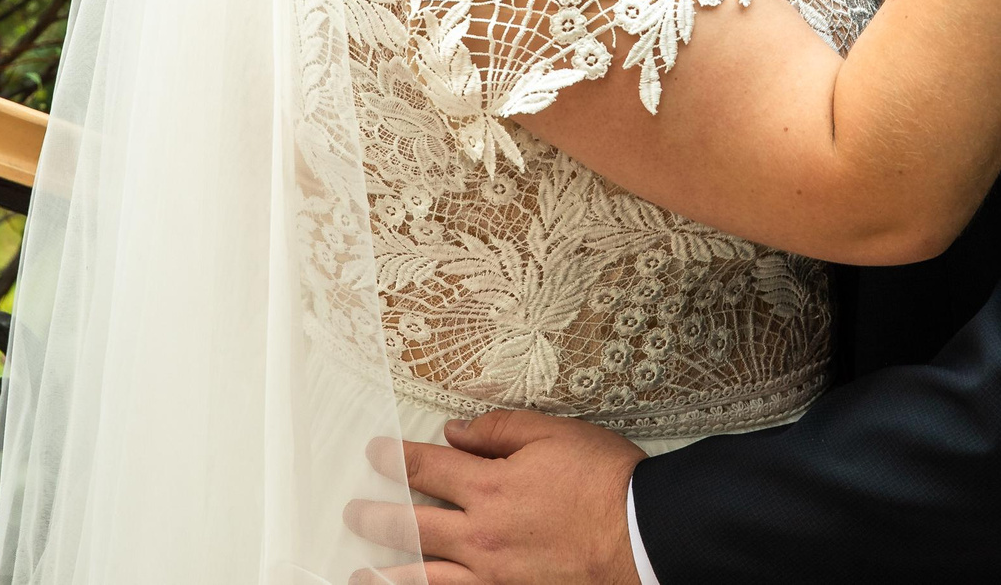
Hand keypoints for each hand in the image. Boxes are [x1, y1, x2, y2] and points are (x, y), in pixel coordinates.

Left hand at [344, 410, 646, 584]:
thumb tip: (456, 431)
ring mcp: (493, 577)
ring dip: (387, 574)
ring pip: (424, 577)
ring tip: (362, 575)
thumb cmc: (607, 483)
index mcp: (490, 487)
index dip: (395, 458)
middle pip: (412, 526)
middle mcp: (481, 537)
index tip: (376, 453)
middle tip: (355, 513)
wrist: (645, 538)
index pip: (426, 468)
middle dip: (377, 517)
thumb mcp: (555, 434)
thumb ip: (500, 429)